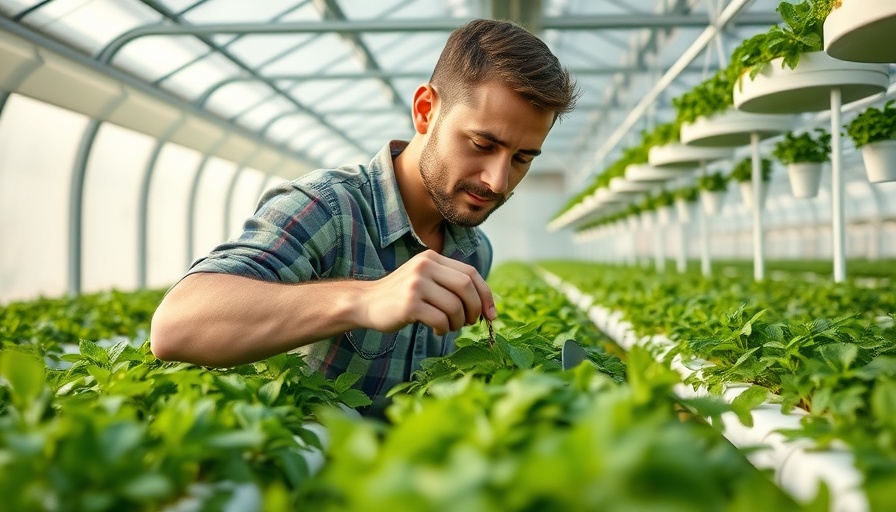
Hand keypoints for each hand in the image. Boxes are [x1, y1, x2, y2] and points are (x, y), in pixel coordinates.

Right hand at [358, 250, 495, 334]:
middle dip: (474, 309)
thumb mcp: (424, 279)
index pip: (470, 273)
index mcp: (432, 257)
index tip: (490, 313)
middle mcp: (424, 266)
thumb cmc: (401, 296)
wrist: (365, 303)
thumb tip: (484, 303)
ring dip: (457, 323)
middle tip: (469, 322)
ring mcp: (416, 284)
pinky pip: (440, 319)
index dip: (485, 294)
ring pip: (454, 306)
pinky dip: (443, 328)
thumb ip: (449, 283)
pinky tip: (436, 330)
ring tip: (448, 327)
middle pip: (466, 287)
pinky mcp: (409, 304)